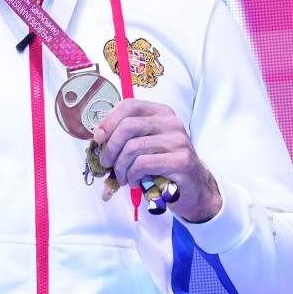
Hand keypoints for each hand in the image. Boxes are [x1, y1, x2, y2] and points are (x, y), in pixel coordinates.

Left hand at [93, 99, 221, 222]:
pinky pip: (142, 164)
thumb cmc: (164, 166)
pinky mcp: (180, 160)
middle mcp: (171, 123)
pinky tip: (134, 181)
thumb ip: (127, 136)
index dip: (109, 121)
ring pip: (132, 148)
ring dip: (120, 167)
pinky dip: (131, 175)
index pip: (129, 106)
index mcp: (161, 113)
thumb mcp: (146, 145)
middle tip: (106, 164)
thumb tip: (98, 138)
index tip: (98, 139)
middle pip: (128, 126)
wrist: (194, 188)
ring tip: (122, 177)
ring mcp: (177, 141)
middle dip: (110, 148)